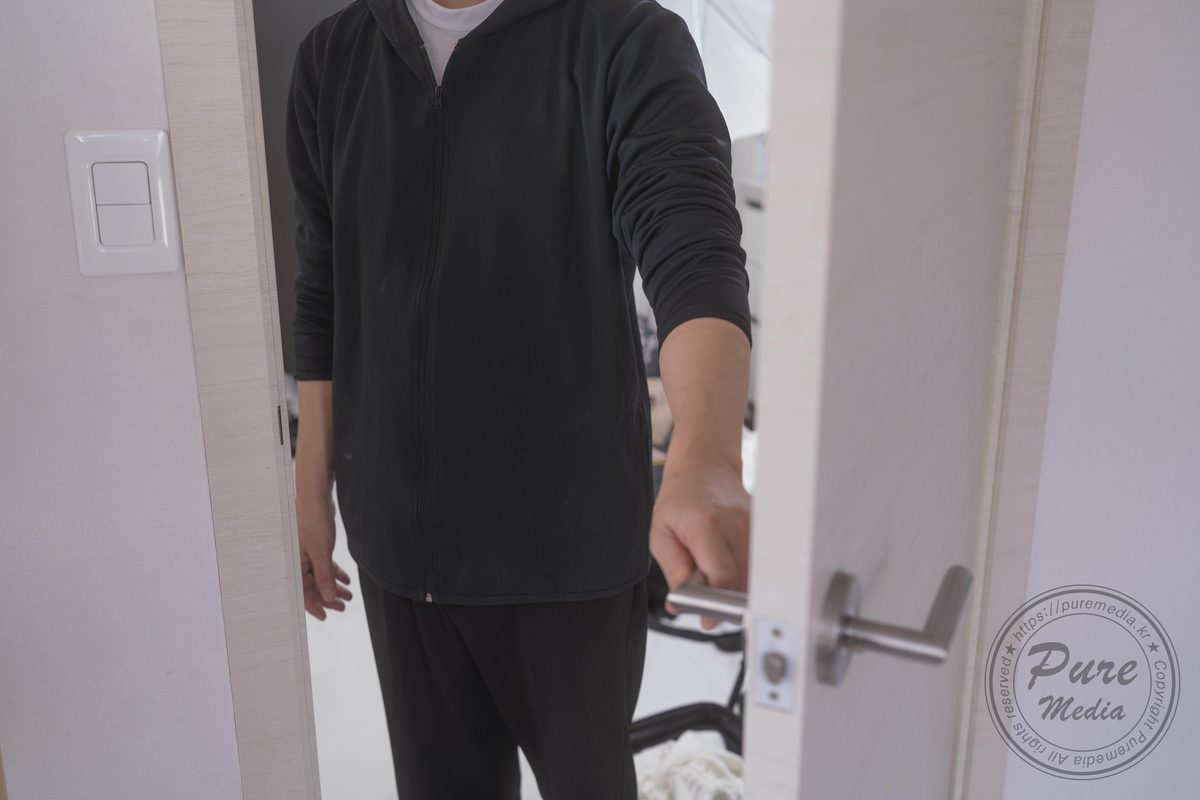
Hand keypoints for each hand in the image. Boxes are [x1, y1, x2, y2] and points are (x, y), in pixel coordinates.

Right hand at [298, 497, 352, 619]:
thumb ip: (324, 577)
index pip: (303, 593)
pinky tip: (346, 579)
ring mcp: (307, 555)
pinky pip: (324, 565)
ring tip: (349, 595)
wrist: (315, 497)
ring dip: (334, 587)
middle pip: (313, 587)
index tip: (327, 616)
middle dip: (329, 598)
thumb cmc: (313, 522)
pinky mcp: (316, 547)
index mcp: (294, 566)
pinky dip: (335, 573)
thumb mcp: (321, 553)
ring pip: (320, 577)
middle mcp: (298, 562)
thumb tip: (328, 598)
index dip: (316, 606)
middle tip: (344, 606)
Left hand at [650, 453, 749, 629]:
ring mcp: (755, 527)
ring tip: (713, 573)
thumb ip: (674, 569)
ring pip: (752, 578)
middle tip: (705, 598)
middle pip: (740, 583)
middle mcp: (737, 526)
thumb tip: (681, 603)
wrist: (706, 467)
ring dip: (733, 588)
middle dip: (722, 600)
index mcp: (707, 526)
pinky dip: (744, 575)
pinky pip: (758, 566)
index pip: (722, 577)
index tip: (708, 619)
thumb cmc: (680, 500)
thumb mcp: (662, 534)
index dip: (716, 605)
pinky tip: (728, 564)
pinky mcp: (765, 529)